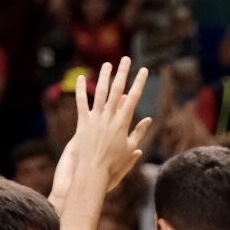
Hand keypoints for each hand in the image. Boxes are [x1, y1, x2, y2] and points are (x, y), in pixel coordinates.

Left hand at [68, 57, 151, 184]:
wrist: (93, 170)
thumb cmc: (114, 162)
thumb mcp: (130, 148)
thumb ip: (139, 132)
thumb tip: (149, 120)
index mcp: (123, 122)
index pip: (133, 97)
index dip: (139, 82)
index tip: (144, 70)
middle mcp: (109, 117)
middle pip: (117, 90)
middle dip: (123, 73)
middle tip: (126, 59)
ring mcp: (95, 118)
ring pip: (99, 92)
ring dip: (104, 77)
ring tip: (107, 64)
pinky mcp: (83, 122)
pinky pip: (81, 103)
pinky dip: (80, 90)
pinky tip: (80, 78)